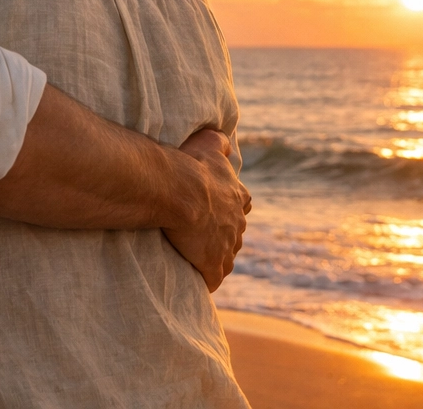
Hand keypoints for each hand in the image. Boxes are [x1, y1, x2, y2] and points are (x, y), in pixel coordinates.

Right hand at [163, 128, 251, 291]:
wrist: (180, 191)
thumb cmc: (192, 166)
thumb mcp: (209, 144)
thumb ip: (219, 142)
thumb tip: (226, 142)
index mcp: (237, 197)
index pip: (242, 205)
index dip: (231, 208)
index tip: (219, 210)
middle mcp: (237, 222)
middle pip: (236, 233)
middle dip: (224, 236)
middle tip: (205, 236)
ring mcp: (227, 246)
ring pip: (227, 257)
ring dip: (218, 259)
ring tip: (201, 260)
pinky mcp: (213, 264)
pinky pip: (214, 277)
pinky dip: (209, 279)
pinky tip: (200, 280)